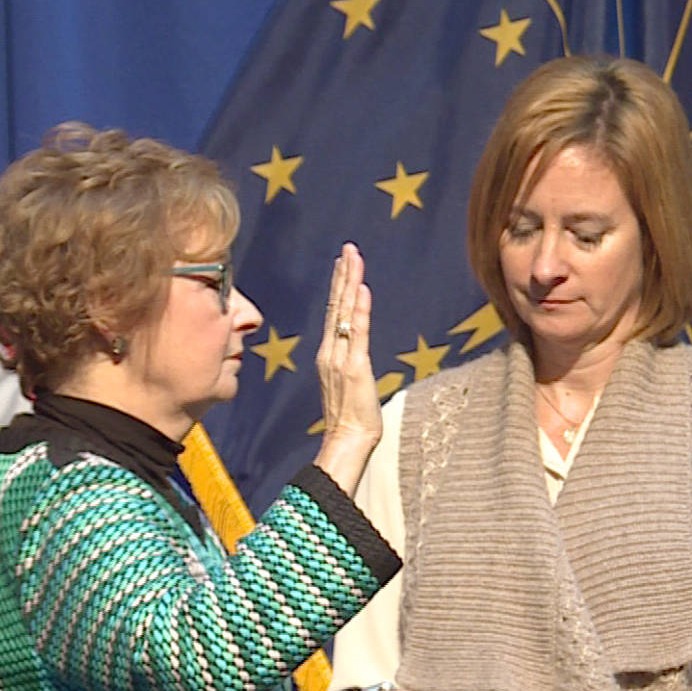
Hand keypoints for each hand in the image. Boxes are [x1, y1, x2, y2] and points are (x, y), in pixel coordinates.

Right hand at [313, 243, 381, 492]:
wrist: (346, 442)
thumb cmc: (351, 420)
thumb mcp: (349, 386)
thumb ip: (349, 367)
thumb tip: (356, 357)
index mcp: (328, 355)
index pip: (333, 313)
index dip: (339, 287)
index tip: (342, 264)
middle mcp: (330, 352)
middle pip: (336, 305)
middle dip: (343, 275)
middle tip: (349, 248)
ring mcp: (341, 358)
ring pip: (344, 312)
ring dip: (350, 282)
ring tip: (354, 257)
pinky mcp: (356, 367)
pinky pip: (358, 333)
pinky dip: (360, 310)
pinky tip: (362, 289)